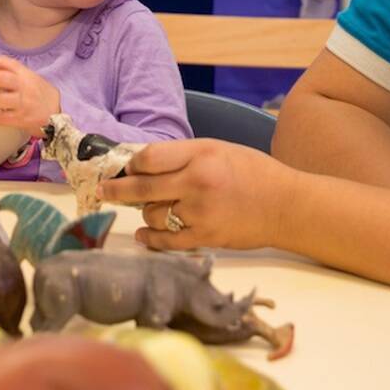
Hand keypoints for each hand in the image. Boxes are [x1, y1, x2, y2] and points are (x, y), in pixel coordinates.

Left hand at [0, 56, 59, 138]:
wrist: (55, 114)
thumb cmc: (37, 94)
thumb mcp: (27, 77)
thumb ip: (9, 71)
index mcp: (24, 73)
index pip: (4, 62)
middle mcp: (25, 85)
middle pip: (0, 78)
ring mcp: (24, 102)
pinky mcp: (24, 118)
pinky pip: (4, 117)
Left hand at [99, 138, 291, 251]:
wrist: (287, 205)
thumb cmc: (252, 172)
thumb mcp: (217, 148)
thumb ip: (182, 155)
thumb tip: (141, 164)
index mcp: (201, 155)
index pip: (149, 158)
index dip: (132, 164)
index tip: (126, 167)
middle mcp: (197, 183)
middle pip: (142, 188)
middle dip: (116, 189)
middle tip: (102, 189)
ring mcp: (200, 213)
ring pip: (153, 215)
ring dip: (147, 212)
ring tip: (155, 208)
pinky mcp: (205, 238)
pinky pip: (166, 240)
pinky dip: (151, 238)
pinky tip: (144, 235)